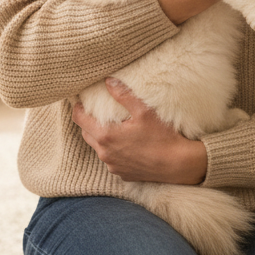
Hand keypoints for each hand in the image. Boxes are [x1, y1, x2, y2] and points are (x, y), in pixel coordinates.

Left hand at [72, 78, 207, 183]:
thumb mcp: (144, 111)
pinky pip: (111, 159)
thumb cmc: (162, 136)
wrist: (178, 164)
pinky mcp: (122, 174)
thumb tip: (108, 80)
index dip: (77, 108)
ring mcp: (113, 166)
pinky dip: (113, 150)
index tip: (79, 101)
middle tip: (95, 111)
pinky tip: (126, 144)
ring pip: (98, 148)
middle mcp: (105, 153)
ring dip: (100, 137)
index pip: (80, 120)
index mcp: (106, 136)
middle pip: (86, 134)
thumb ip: (124, 95)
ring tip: (111, 126)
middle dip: (87, 122)